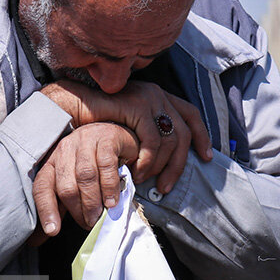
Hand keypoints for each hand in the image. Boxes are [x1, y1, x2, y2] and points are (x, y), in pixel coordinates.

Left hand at [32, 122, 139, 236]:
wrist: (118, 136)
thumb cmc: (95, 163)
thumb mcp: (75, 183)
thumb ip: (61, 207)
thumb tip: (39, 238)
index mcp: (53, 161)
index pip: (42, 186)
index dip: (46, 210)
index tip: (53, 231)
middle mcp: (65, 149)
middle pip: (65, 185)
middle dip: (77, 209)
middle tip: (89, 223)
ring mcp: (85, 141)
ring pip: (85, 176)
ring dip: (93, 201)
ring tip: (100, 215)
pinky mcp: (106, 139)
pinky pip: (106, 165)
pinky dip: (109, 186)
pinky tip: (112, 200)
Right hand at [41, 80, 211, 192]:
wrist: (72, 107)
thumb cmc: (98, 122)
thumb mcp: (129, 128)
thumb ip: (146, 135)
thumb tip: (165, 159)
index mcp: (159, 97)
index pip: (191, 114)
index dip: (202, 136)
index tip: (207, 157)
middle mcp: (157, 94)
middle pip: (184, 131)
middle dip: (180, 163)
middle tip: (168, 185)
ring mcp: (148, 98)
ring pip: (171, 139)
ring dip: (161, 165)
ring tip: (148, 181)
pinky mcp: (137, 106)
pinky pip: (153, 140)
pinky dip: (148, 160)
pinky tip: (138, 171)